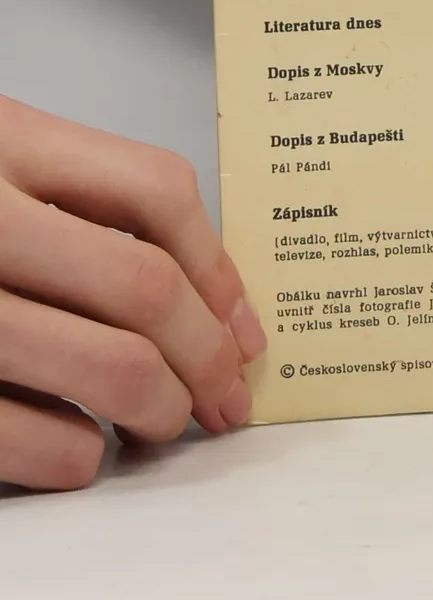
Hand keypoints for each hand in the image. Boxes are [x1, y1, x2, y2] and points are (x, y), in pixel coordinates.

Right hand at [0, 97, 265, 490]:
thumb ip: (78, 204)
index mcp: (1, 142)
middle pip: (142, 287)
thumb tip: (207, 301)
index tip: (242, 328)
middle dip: (201, 356)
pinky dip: (73, 457)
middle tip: (218, 397)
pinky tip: (81, 452)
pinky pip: (23, 438)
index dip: (219, 267)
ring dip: (155, 409)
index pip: (155, 192)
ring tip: (159, 423)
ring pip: (101, 366)